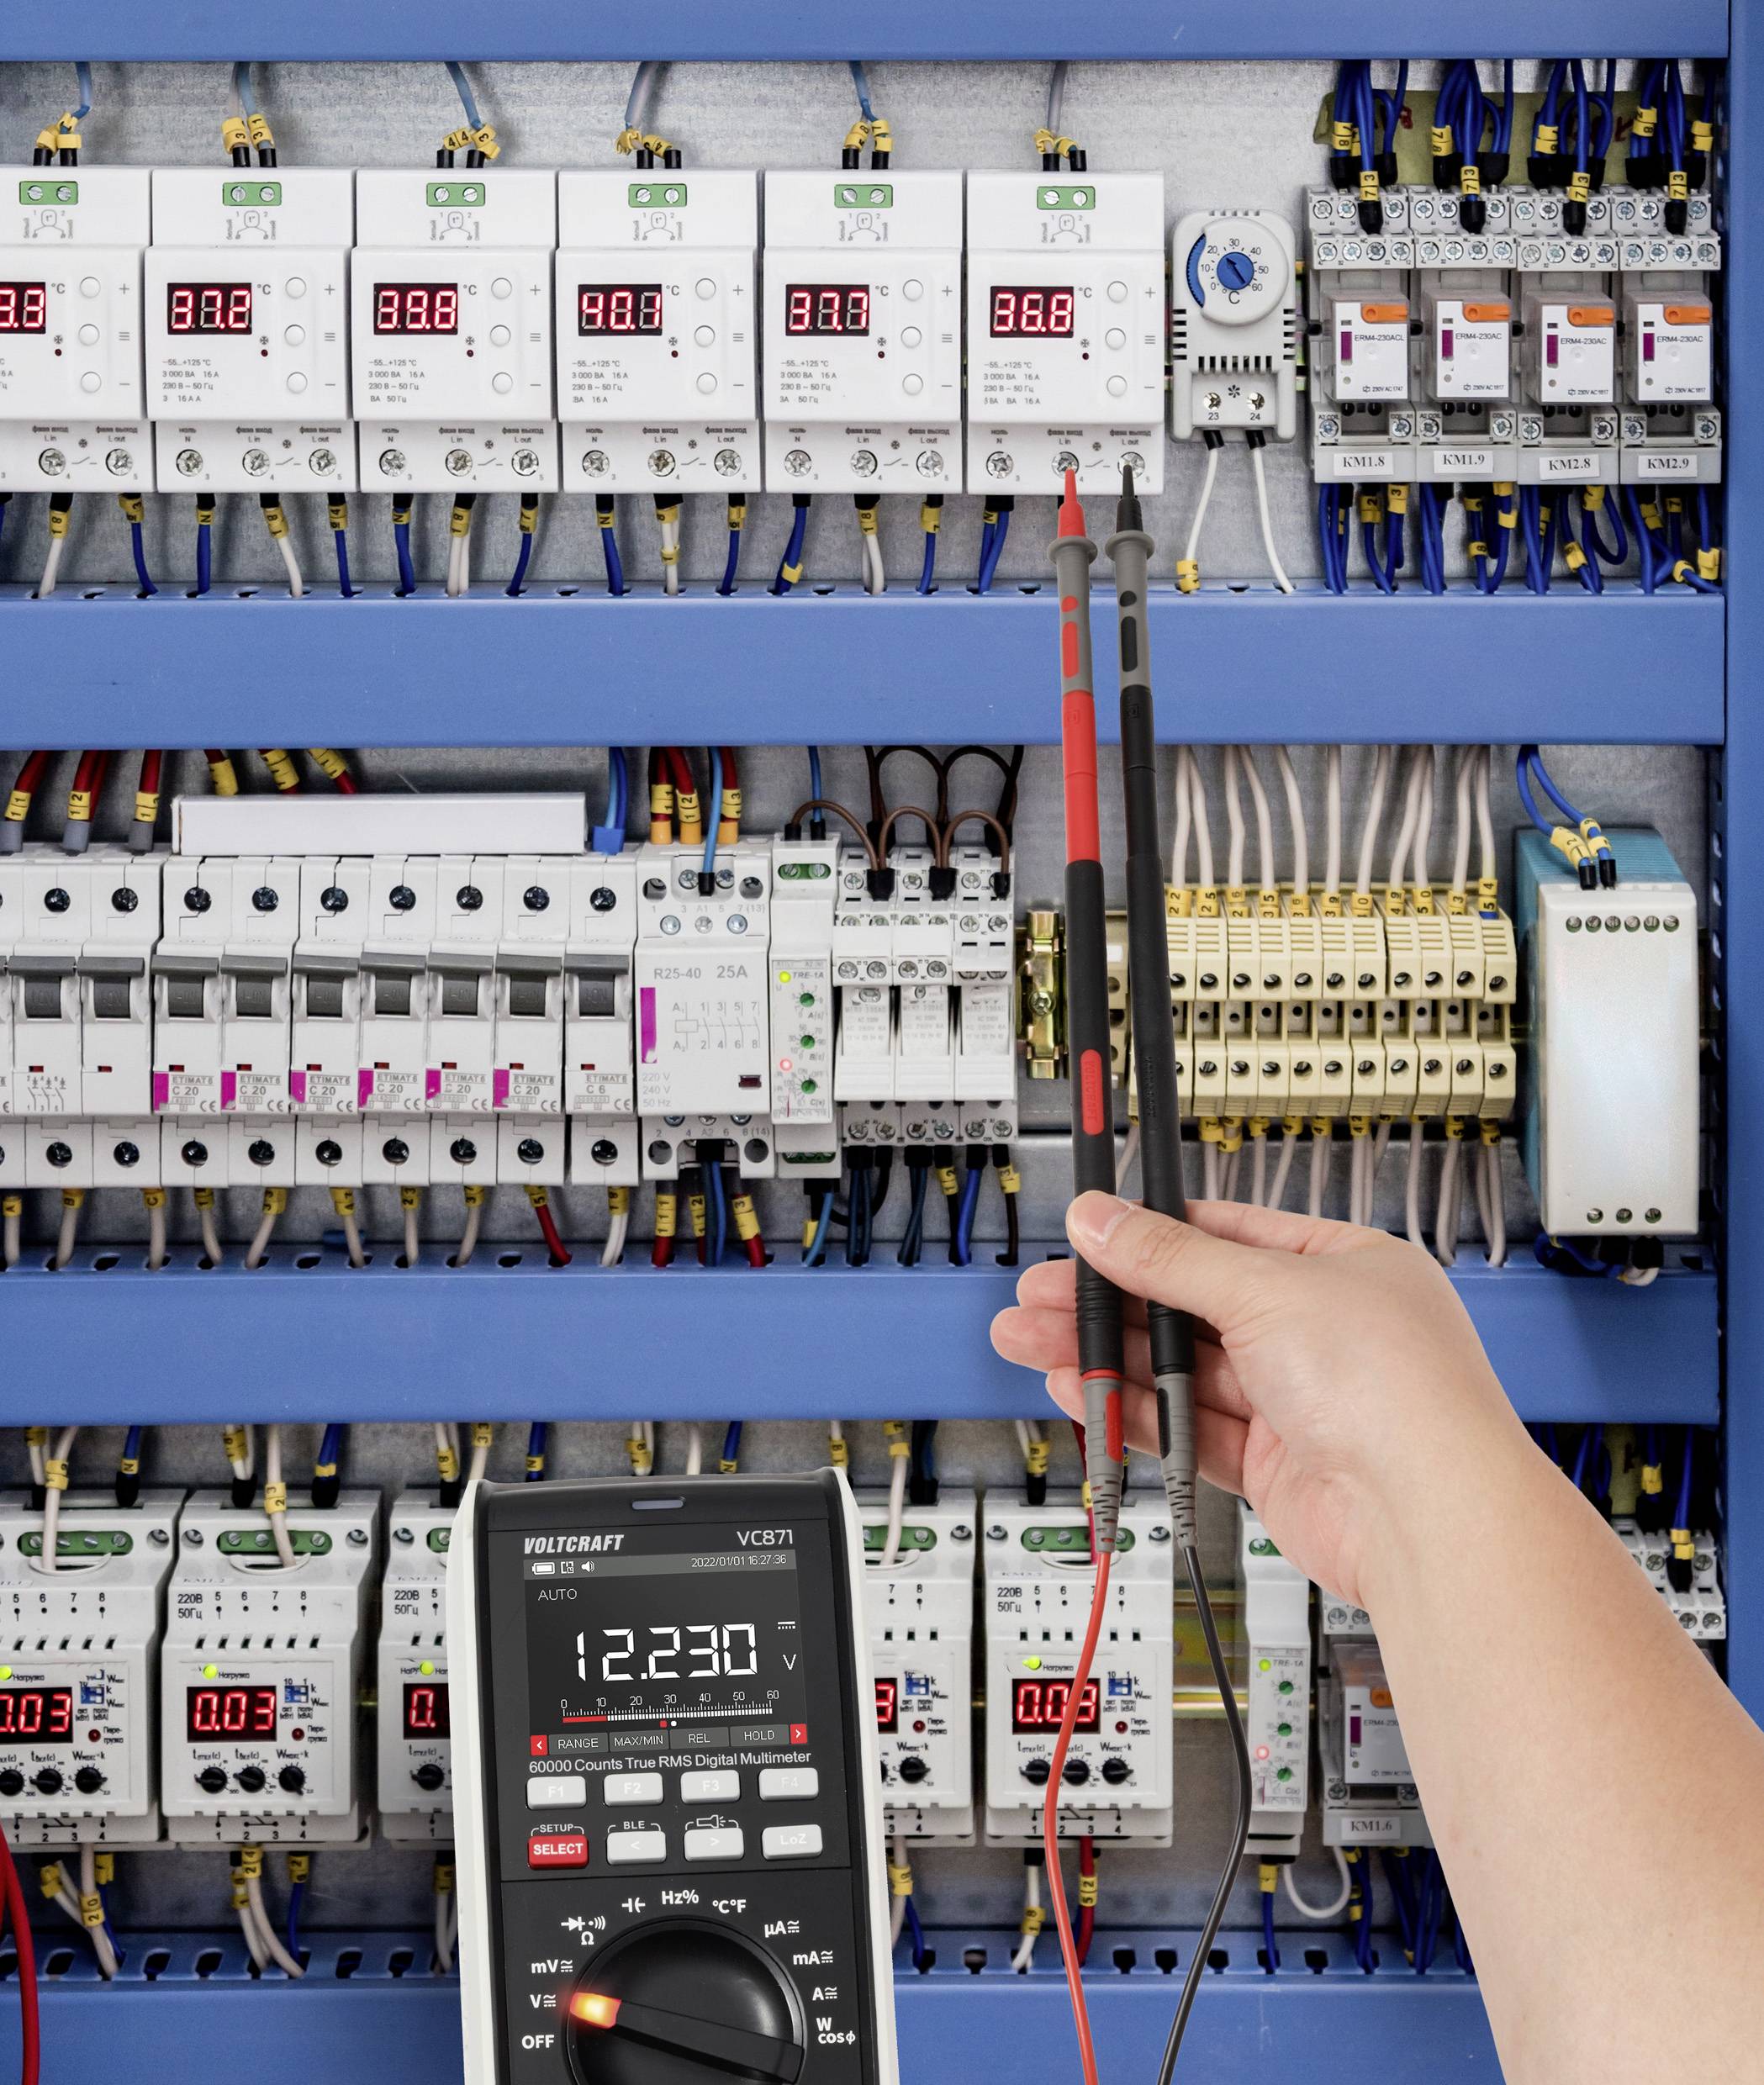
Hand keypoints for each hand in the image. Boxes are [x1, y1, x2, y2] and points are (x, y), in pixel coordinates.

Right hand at [990, 1193, 1530, 1614]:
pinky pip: (1189, 1428)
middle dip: (1112, 1303)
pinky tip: (1086, 1390)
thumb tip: (1104, 1219)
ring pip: (1183, 1371)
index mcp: (1343, 1267)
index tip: (1089, 1236)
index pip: (1228, 1236)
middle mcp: (1324, 1332)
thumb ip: (1169, 1258)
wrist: (1427, 1515)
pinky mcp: (1275, 1465)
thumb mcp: (1265, 1290)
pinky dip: (1136, 1410)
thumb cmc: (1398, 1390)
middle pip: (1193, 1306)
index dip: (1152, 1236)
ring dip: (1110, 1357)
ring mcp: (1300, 1401)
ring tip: (1036, 1342)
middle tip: (1043, 1296)